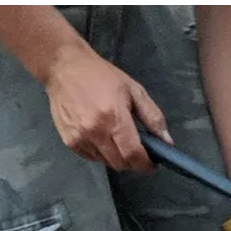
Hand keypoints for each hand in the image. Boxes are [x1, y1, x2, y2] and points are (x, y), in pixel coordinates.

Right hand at [43, 42, 169, 170]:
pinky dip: (101, 153)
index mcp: (113, 117)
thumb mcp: (133, 90)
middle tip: (135, 147)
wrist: (63, 66)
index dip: (146, 164)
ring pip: (107, 163)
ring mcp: (80, 138)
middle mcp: (95, 132)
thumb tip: (167, 142)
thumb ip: (152, 116)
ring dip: (116, 157)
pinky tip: (100, 135)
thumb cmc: (101, 75)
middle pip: (121, 164)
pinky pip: (92, 158)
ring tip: (115, 137)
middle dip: (132, 161)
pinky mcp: (69, 141)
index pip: (133, 155)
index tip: (152, 163)